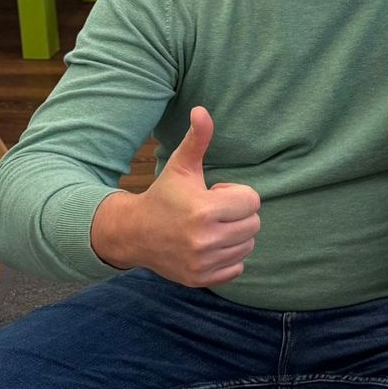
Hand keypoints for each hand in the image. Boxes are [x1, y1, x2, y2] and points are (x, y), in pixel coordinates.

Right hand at [89, 106, 260, 287]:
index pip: (252, 200)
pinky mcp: (200, 279)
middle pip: (254, 224)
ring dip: (235, 235)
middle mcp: (204, 239)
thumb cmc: (164, 196)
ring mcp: (202, 262)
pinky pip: (238, 268)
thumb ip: (197, 140)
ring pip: (247, 245)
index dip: (236, 194)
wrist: (133, 234)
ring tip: (209, 227)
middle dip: (238, 214)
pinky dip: (229, 258)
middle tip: (213, 211)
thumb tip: (202, 110)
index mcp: (203, 210)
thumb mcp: (181, 167)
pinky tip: (208, 246)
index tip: (215, 194)